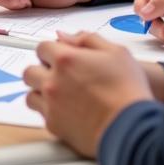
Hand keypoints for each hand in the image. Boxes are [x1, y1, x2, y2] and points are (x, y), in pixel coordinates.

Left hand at [23, 31, 151, 157]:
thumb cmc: (128, 91)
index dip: (53, 51)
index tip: (61, 57)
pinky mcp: (54, 125)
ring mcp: (51, 104)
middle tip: (60, 76)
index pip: (41, 48)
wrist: (133, 129)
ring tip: (62, 95)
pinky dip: (50, 112)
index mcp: (65, 59)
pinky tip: (67, 111)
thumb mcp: (116, 52)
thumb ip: (86, 39)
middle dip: (42, 71)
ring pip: (31, 94)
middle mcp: (53, 81)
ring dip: (42, 92)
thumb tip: (64, 36)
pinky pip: (41, 115)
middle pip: (30, 71)